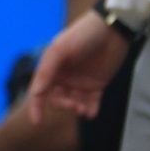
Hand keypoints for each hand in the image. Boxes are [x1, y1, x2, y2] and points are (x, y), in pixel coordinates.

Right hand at [27, 11, 131, 125]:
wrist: (113, 28)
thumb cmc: (83, 34)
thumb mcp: (60, 49)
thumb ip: (47, 70)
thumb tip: (36, 92)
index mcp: (52, 68)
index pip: (40, 91)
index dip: (36, 106)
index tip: (38, 121)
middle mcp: (64, 77)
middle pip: (58, 99)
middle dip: (64, 105)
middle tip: (73, 105)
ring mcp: (81, 81)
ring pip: (74, 103)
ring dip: (77, 109)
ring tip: (84, 110)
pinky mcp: (97, 84)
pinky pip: (92, 102)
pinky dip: (90, 110)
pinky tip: (91, 113)